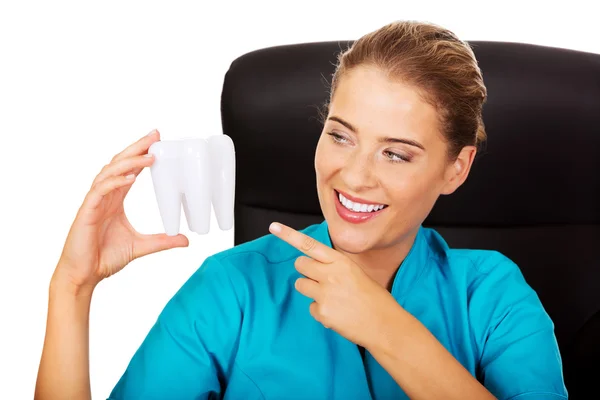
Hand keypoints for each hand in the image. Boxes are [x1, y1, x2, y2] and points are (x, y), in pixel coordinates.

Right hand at [53, 129, 188, 293]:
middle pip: (119, 164)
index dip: (141, 155)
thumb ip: (163, 241)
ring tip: (149, 155)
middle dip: (137, 148)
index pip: (129, 170)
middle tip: (155, 135)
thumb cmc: (104, 258)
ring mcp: (95, 202)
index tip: (158, 142)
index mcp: (115, 200)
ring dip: (129, 161)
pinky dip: (115, 182)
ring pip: (109, 172)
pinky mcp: (87, 212)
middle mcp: (105, 196)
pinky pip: (100, 190)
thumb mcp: (141, 246)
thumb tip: (186, 240)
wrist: (84, 275)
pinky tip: (130, 178)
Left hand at [269, 222, 398, 348]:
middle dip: (306, 270)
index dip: (289, 235)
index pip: (310, 245)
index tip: (274, 227)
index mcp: (340, 261)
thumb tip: (314, 267)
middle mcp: (330, 274)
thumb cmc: (373, 298)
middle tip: (320, 279)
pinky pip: (310, 307)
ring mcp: (324, 293)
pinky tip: (337, 314)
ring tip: (331, 298)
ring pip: (300, 284)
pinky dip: (320, 311)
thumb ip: (334, 267)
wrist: (385, 324)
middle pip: (300, 264)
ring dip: (310, 290)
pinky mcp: (321, 312)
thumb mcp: (356, 273)